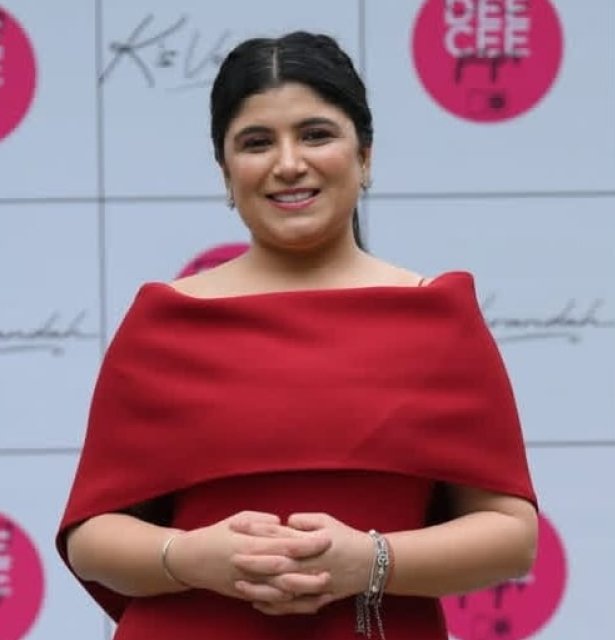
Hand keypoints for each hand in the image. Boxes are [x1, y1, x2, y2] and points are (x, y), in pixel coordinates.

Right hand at [165, 511, 330, 604]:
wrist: (190, 559)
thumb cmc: (217, 534)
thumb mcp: (238, 518)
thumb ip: (262, 521)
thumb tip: (283, 522)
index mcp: (250, 542)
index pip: (283, 543)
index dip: (306, 543)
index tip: (325, 539)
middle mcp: (249, 564)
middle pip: (285, 570)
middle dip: (309, 570)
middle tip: (330, 568)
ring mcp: (247, 582)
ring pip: (278, 590)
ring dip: (301, 590)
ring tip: (322, 587)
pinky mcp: (244, 593)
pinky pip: (268, 601)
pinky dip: (285, 603)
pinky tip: (300, 600)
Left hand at [230, 513, 372, 614]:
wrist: (371, 563)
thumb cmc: (347, 538)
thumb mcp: (327, 521)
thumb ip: (303, 520)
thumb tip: (284, 521)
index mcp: (309, 545)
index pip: (277, 538)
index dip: (256, 533)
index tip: (238, 528)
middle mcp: (309, 566)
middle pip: (274, 565)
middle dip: (252, 562)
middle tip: (231, 557)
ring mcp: (312, 585)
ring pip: (280, 589)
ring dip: (258, 587)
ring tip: (238, 584)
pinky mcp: (316, 599)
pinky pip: (292, 607)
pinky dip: (274, 606)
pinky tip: (257, 603)